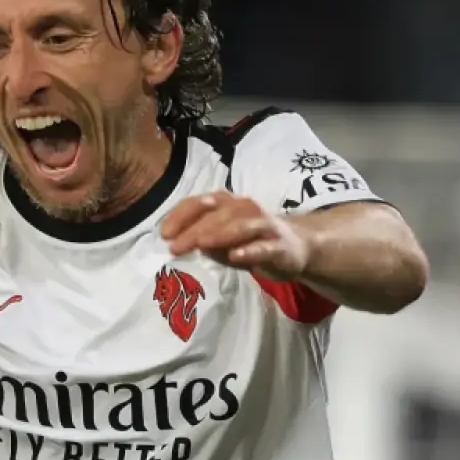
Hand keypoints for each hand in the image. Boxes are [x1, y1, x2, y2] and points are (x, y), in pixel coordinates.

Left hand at [161, 191, 310, 280]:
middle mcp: (244, 208)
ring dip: (219, 233)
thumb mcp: (220, 241)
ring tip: (201, 243)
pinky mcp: (279, 245)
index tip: (164, 234)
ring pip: (240, 225)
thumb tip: (175, 244)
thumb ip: (201, 239)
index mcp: (226, 204)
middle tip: (175, 247)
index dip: (180, 216)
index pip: (200, 203)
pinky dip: (250, 250)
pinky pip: (264, 246)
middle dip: (194, 229)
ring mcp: (263, 225)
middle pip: (217, 214)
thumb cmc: (249, 242)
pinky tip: (236, 256)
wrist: (295, 248)